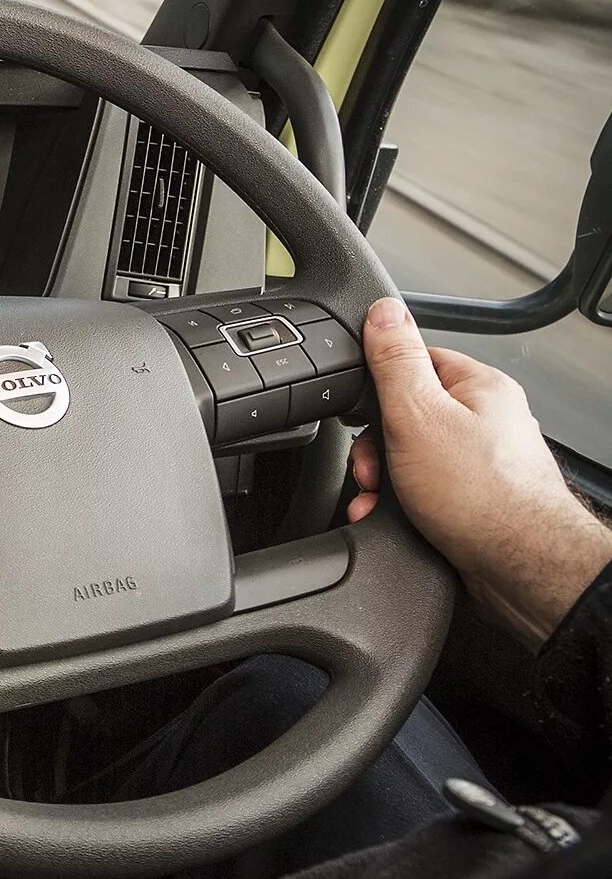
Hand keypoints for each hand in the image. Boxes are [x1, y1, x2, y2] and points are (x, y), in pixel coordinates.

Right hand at [350, 297, 610, 647]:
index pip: (414, 362)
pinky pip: (421, 490)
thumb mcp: (418, 414)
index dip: (376, 387)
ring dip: (380, 480)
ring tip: (377, 499)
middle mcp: (486, 421)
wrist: (520, 567)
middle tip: (371, 468)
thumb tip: (384, 311)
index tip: (358, 411)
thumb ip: (395, 361)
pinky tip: (390, 516)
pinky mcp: (473, 499)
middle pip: (405, 414)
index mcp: (479, 387)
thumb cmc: (482, 495)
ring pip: (409, 457)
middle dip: (374, 446)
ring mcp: (481, 462)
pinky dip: (398, 504)